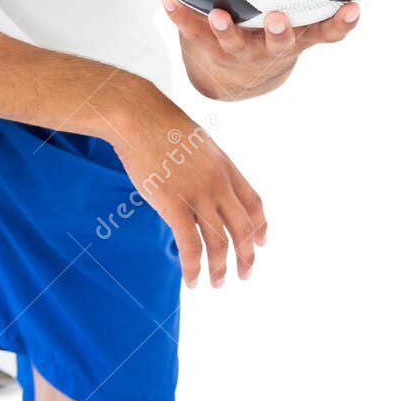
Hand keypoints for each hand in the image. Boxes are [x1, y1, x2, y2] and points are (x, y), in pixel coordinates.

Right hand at [102, 81, 266, 288]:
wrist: (139, 116)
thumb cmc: (160, 126)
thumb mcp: (197, 143)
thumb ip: (206, 166)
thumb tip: (202, 182)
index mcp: (226, 167)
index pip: (254, 203)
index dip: (260, 227)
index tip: (261, 243)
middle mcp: (218, 183)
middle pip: (243, 228)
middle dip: (247, 256)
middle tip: (244, 275)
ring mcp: (198, 195)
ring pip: (219, 241)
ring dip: (221, 268)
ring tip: (218, 284)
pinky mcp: (174, 205)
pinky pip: (190, 245)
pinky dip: (193, 267)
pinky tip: (191, 280)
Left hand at [161, 0, 360, 100]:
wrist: (235, 77)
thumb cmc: (271, 31)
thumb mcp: (298, 18)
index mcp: (296, 37)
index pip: (325, 33)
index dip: (340, 24)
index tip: (353, 9)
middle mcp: (270, 48)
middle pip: (279, 44)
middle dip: (281, 32)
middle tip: (278, 18)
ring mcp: (238, 51)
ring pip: (233, 44)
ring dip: (226, 29)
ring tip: (217, 15)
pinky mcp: (209, 48)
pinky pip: (192, 33)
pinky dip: (179, 16)